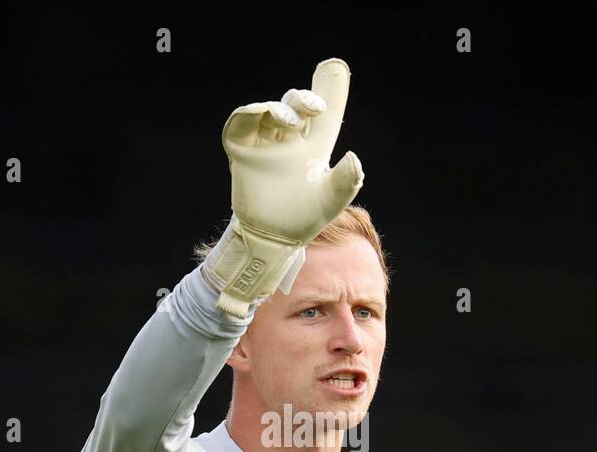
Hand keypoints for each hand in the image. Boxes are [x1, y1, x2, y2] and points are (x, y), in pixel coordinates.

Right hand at [203, 58, 364, 317]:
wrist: (270, 239)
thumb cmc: (303, 220)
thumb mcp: (330, 202)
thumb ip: (345, 182)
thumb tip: (355, 158)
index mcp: (314, 148)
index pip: (325, 115)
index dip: (332, 90)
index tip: (335, 67)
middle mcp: (289, 141)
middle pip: (297, 106)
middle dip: (305, 98)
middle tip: (315, 107)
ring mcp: (265, 144)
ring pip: (270, 111)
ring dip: (281, 108)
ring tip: (291, 122)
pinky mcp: (242, 151)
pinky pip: (241, 122)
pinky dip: (251, 113)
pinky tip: (263, 115)